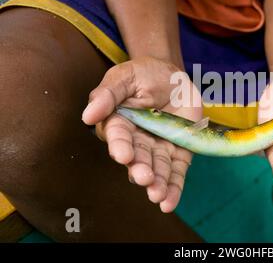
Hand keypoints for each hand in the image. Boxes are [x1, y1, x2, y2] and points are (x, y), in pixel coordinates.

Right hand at [82, 56, 201, 212]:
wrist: (171, 76)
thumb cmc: (142, 74)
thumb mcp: (124, 76)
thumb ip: (108, 94)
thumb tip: (88, 116)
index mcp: (119, 123)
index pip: (118, 136)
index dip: (121, 145)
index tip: (123, 154)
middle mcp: (136, 140)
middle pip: (138, 158)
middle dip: (140, 169)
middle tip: (144, 177)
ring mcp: (158, 148)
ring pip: (157, 169)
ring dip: (157, 183)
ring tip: (158, 196)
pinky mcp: (178, 152)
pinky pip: (176, 172)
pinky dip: (174, 187)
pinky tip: (169, 202)